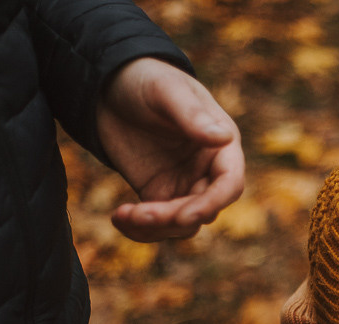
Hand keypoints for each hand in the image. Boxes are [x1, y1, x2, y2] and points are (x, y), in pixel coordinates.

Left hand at [96, 58, 243, 241]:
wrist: (108, 84)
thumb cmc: (146, 79)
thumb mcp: (167, 91)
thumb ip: (193, 115)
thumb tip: (224, 138)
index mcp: (221, 146)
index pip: (230, 183)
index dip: (213, 203)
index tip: (186, 216)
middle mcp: (207, 170)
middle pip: (204, 209)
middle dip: (175, 218)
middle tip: (142, 214)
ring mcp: (183, 185)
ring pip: (183, 224)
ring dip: (156, 228)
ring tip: (123, 216)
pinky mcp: (158, 193)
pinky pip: (157, 223)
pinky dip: (140, 229)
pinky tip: (119, 218)